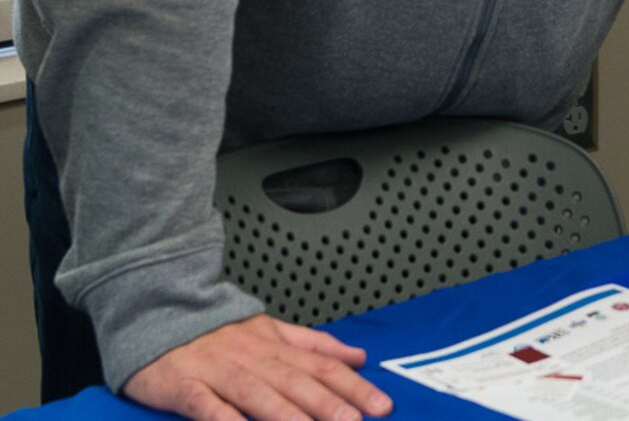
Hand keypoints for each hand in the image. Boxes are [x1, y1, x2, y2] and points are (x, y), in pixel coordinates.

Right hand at [124, 313, 390, 420]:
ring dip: (286, 414)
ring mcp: (218, 371)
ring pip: (257, 393)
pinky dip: (224, 418)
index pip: (323, 367)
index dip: (353, 386)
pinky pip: (206, 404)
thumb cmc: (217, 329)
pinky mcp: (184, 386)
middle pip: (296, 382)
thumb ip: (315, 345)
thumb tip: (358, 356)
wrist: (157, 309)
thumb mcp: (272, 329)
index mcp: (276, 345)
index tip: (381, 406)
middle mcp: (253, 357)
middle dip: (329, 404)